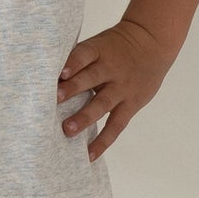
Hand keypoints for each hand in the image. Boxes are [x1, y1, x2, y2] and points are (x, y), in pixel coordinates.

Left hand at [57, 18, 174, 160]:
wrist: (153, 42)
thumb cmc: (115, 47)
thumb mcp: (99, 44)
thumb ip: (78, 58)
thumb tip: (45, 77)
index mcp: (99, 50)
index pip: (84, 54)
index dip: (72, 63)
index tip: (60, 73)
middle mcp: (111, 69)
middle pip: (91, 78)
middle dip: (72, 89)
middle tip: (55, 100)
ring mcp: (122, 88)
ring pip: (102, 104)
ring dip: (84, 117)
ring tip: (67, 130)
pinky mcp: (131, 104)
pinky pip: (116, 125)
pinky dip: (102, 141)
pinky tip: (89, 154)